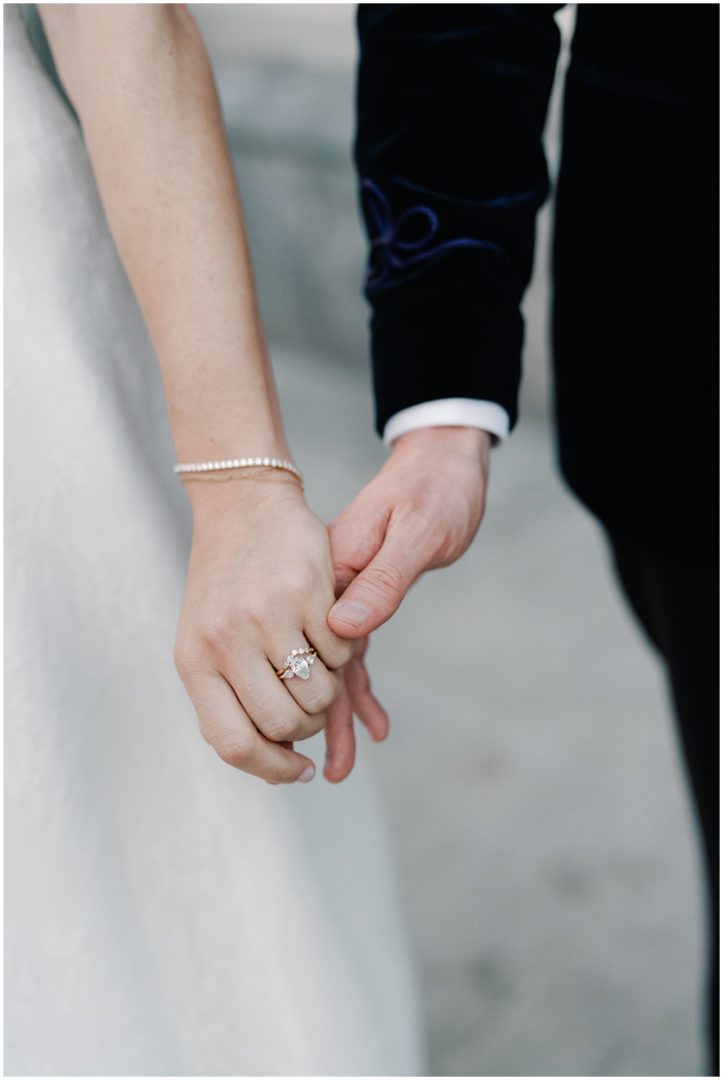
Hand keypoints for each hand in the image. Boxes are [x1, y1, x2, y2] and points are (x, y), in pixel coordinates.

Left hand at [173, 473, 353, 782]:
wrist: (244, 507)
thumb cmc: (228, 584)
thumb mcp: (207, 641)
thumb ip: (230, 699)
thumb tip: (278, 762)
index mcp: (194, 662)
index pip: (233, 744)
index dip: (272, 769)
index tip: (299, 771)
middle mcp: (225, 641)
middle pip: (285, 725)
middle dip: (306, 725)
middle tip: (309, 702)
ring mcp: (267, 615)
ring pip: (318, 694)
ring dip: (326, 687)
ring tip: (315, 659)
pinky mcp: (308, 591)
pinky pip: (341, 653)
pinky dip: (341, 651)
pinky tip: (324, 626)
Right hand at [320, 427, 490, 781]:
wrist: (441, 462)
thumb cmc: (435, 490)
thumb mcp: (419, 528)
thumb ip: (385, 578)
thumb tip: (346, 631)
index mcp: (330, 567)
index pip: (313, 639)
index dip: (314, 693)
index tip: (316, 738)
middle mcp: (326, 587)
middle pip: (314, 663)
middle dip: (321, 721)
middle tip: (329, 773)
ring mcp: (337, 596)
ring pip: (330, 666)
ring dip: (336, 717)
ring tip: (338, 769)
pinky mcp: (355, 600)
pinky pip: (351, 655)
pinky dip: (359, 689)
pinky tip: (373, 723)